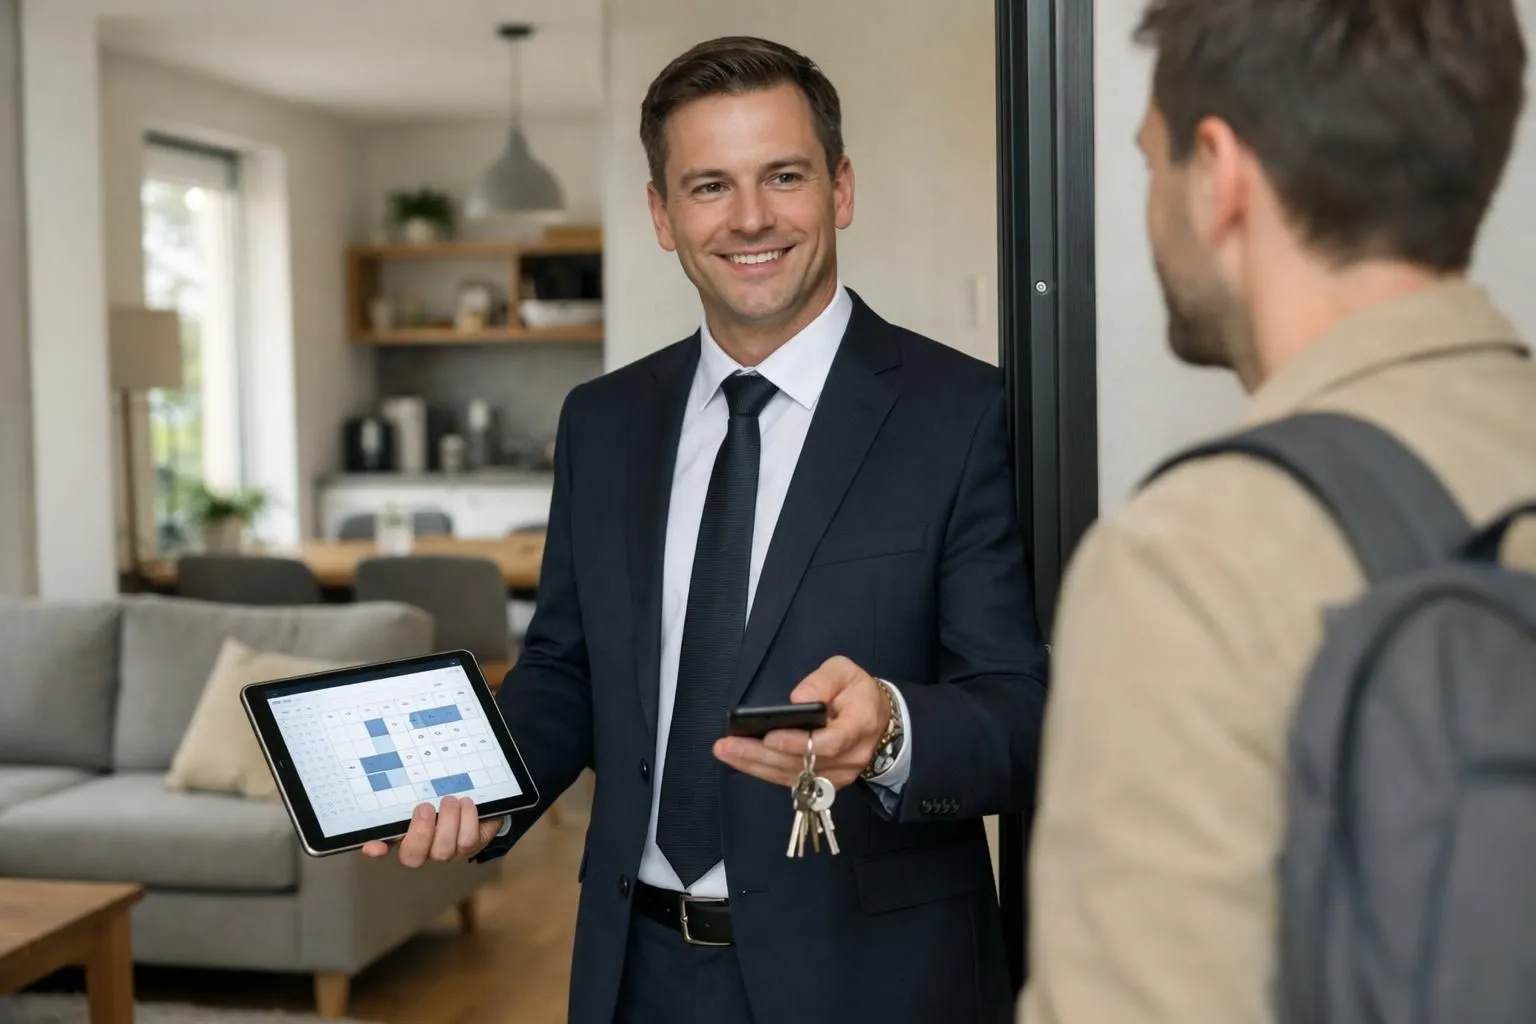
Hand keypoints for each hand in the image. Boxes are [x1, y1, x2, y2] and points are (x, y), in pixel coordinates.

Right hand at [359, 795, 502, 866]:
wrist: (477, 794)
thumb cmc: (443, 793)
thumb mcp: (424, 788)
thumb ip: (406, 791)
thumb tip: (388, 787)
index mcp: (403, 832)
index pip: (379, 847)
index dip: (375, 850)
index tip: (376, 847)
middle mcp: (422, 849)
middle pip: (412, 857)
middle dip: (420, 832)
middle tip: (427, 807)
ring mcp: (446, 852)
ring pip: (442, 850)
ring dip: (447, 820)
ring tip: (451, 800)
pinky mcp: (469, 848)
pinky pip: (467, 841)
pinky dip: (468, 819)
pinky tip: (466, 804)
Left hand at [713, 656, 888, 790]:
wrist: (878, 720)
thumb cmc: (857, 692)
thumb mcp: (844, 671)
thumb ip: (822, 681)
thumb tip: (797, 699)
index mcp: (860, 726)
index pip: (829, 742)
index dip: (798, 743)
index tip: (769, 736)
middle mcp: (851, 757)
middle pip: (804, 764)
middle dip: (762, 755)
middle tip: (728, 745)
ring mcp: (839, 775)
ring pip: (794, 777)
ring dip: (757, 766)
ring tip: (726, 752)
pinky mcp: (826, 783)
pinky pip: (793, 781)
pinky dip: (765, 771)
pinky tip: (742, 761)